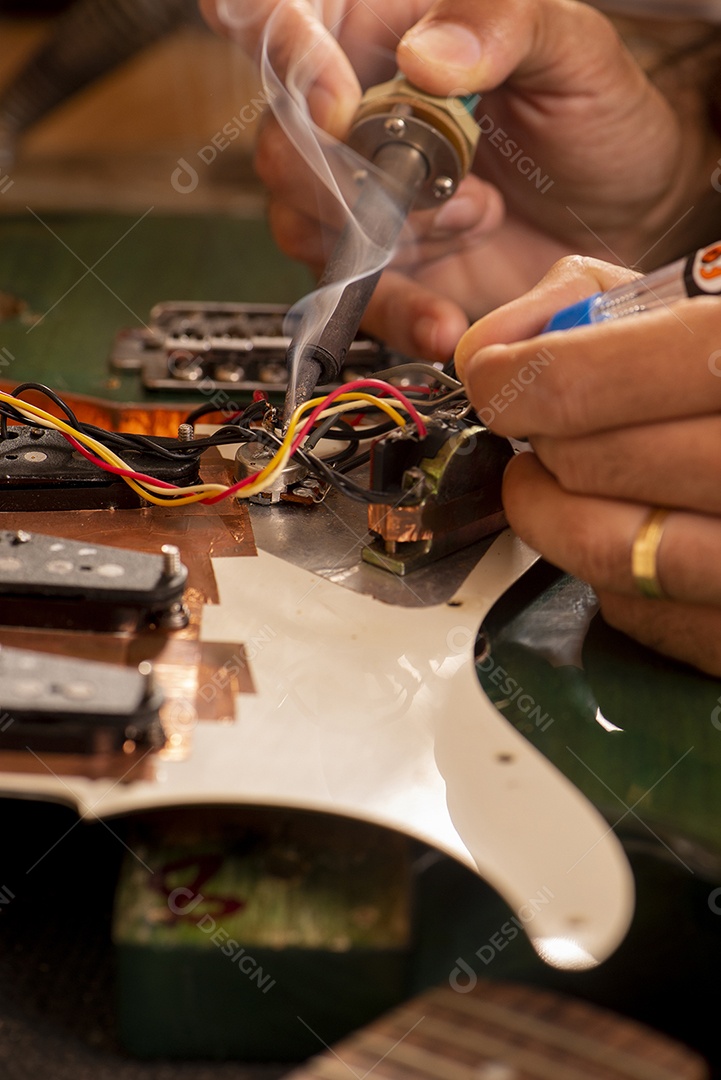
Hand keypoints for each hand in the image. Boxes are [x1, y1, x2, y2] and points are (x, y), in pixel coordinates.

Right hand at [203, 0, 720, 361]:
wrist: (629, 219)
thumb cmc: (599, 120)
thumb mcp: (572, 51)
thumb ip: (504, 26)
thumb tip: (424, 55)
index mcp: (387, 37)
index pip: (294, 28)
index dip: (298, 66)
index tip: (339, 107)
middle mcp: (360, 123)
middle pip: (285, 145)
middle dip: (345, 178)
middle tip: (432, 183)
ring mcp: (367, 204)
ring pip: (305, 226)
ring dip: (384, 241)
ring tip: (479, 218)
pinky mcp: (388, 273)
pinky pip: (359, 301)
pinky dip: (396, 315)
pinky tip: (443, 322)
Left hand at [455, 255, 720, 675]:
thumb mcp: (701, 299)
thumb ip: (585, 301)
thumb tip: (480, 349)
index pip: (579, 383)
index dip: (514, 383)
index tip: (495, 381)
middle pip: (586, 466)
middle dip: (545, 441)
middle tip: (549, 428)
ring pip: (606, 553)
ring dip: (552, 513)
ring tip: (555, 482)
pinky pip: (646, 612)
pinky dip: (615, 576)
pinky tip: (636, 530)